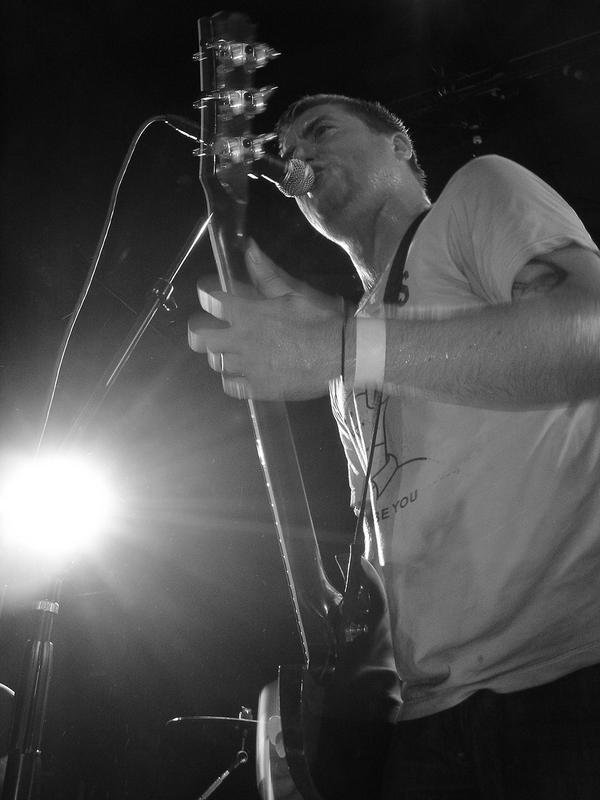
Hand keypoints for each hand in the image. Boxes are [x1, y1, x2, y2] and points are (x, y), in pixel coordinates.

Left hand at [188, 240, 343, 399]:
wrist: (342, 355)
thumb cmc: (319, 320)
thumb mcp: (293, 292)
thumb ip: (266, 273)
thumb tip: (249, 248)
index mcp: (248, 313)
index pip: (209, 300)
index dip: (205, 294)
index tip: (209, 294)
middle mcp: (241, 340)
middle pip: (200, 336)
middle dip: (200, 328)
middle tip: (211, 326)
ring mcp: (247, 367)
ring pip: (214, 361)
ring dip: (219, 352)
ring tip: (231, 349)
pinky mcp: (257, 388)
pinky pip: (230, 385)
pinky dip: (232, 378)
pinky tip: (242, 372)